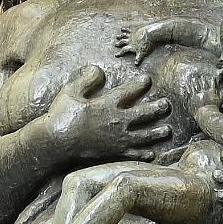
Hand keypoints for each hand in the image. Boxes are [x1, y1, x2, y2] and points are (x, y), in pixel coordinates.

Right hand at [43, 64, 174, 161]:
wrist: (55, 144)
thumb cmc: (60, 117)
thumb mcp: (70, 92)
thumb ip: (86, 80)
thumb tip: (97, 69)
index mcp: (106, 105)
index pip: (127, 92)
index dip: (139, 84)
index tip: (147, 80)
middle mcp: (116, 122)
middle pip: (142, 114)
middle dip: (156, 108)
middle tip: (166, 105)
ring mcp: (116, 140)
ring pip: (143, 136)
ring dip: (157, 133)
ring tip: (167, 130)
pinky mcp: (113, 154)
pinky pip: (133, 154)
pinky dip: (144, 154)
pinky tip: (152, 154)